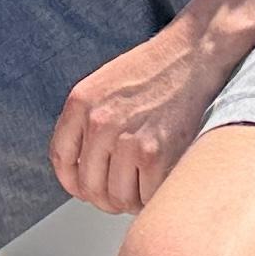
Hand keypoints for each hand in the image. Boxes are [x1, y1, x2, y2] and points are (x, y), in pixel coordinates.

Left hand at [48, 19, 234, 214]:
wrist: (192, 56)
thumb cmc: (153, 72)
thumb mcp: (104, 86)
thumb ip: (88, 121)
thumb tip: (83, 170)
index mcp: (80, 103)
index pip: (62, 160)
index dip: (75, 183)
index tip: (87, 189)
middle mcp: (98, 121)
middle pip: (90, 187)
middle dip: (107, 197)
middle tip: (125, 189)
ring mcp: (126, 139)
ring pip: (118, 198)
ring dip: (133, 199)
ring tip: (145, 183)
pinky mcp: (155, 154)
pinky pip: (147, 198)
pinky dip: (155, 196)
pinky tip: (162, 177)